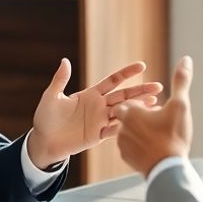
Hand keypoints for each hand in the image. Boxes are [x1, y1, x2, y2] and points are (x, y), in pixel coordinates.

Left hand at [27, 59, 162, 167]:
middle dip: (141, 91)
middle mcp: (99, 106)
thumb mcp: (51, 97)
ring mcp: (100, 121)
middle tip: (158, 87)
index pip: (113, 81)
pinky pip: (113, 130)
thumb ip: (60, 80)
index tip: (142, 65)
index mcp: (91, 94)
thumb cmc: (46, 117)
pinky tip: (137, 124)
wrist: (44, 141)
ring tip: (155, 104)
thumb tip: (65, 60)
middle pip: (125, 96)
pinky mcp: (98, 136)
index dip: (127, 73)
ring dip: (139, 109)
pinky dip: (124, 127)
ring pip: (124, 113)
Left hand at [114, 55, 193, 176]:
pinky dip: (142, 144)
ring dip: (142, 130)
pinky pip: (132, 146)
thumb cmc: (173, 135)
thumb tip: (186, 59)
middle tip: (160, 121)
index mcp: (129, 112)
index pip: (131, 101)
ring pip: (130, 131)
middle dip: (143, 117)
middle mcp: (121, 127)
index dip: (144, 104)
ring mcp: (122, 144)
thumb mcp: (180, 105)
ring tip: (159, 134)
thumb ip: (181, 81)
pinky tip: (155, 147)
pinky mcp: (127, 158)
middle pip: (130, 116)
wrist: (167, 169)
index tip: (156, 108)